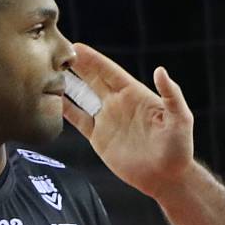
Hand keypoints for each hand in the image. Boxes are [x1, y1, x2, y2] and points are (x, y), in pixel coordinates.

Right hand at [63, 43, 195, 197]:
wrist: (168, 178)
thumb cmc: (179, 148)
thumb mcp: (180, 119)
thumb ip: (172, 95)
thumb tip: (160, 70)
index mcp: (135, 94)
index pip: (109, 71)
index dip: (93, 59)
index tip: (75, 46)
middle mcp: (118, 103)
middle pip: (91, 78)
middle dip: (74, 65)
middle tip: (52, 51)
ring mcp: (107, 119)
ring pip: (81, 95)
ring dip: (65, 83)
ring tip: (45, 71)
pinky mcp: (98, 137)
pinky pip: (77, 118)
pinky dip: (64, 109)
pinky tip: (49, 99)